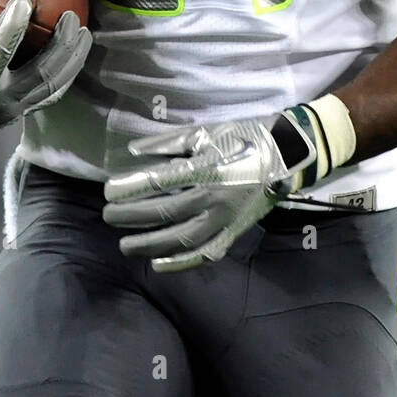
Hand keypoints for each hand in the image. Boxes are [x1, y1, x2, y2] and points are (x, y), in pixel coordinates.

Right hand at [0, 8, 91, 130]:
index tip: (22, 0)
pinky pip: (53, 93)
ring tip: (84, 32)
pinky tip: (75, 53)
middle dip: (60, 45)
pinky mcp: (24, 112)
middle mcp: (3, 101)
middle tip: (71, 16)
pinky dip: (67, 73)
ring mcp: (17, 109)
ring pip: (54, 85)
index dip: (12, 28)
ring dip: (72, 58)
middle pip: (42, 73)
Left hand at [102, 117, 307, 272]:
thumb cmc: (242, 136)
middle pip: (166, 212)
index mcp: (207, 168)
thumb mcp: (205, 131)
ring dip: (150, 244)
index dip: (131, 188)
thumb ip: (167, 143)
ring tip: (125, 245)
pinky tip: (159, 264)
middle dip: (132, 216)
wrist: (288, 153)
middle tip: (108, 216)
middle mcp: (215, 197)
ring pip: (183, 239)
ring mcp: (226, 219)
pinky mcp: (235, 231)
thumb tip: (133, 152)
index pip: (160, 181)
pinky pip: (207, 253)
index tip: (108, 191)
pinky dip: (182, 263)